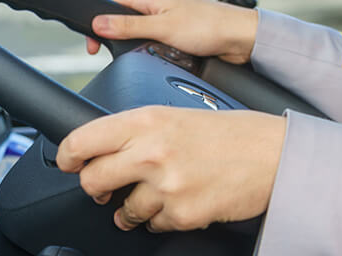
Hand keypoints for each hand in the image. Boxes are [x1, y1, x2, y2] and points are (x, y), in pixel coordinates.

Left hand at [57, 106, 285, 230]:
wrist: (274, 154)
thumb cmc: (234, 133)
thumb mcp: (180, 115)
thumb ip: (141, 130)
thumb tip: (105, 150)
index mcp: (148, 119)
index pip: (83, 140)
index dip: (68, 156)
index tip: (69, 162)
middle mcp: (152, 151)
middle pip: (92, 179)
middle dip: (97, 187)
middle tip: (107, 186)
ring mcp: (166, 186)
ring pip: (122, 211)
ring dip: (132, 208)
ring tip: (157, 194)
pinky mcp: (181, 214)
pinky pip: (153, 226)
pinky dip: (163, 218)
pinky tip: (182, 200)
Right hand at [86, 0, 258, 63]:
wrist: (240, 38)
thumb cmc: (208, 26)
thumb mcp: (162, 27)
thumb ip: (129, 26)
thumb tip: (98, 23)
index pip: (109, 3)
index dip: (95, 22)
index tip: (92, 45)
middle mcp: (155, 4)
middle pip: (120, 19)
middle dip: (112, 37)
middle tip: (105, 56)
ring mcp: (164, 19)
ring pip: (135, 33)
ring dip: (131, 46)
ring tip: (133, 57)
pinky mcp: (174, 33)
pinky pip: (151, 42)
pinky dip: (147, 51)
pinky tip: (150, 59)